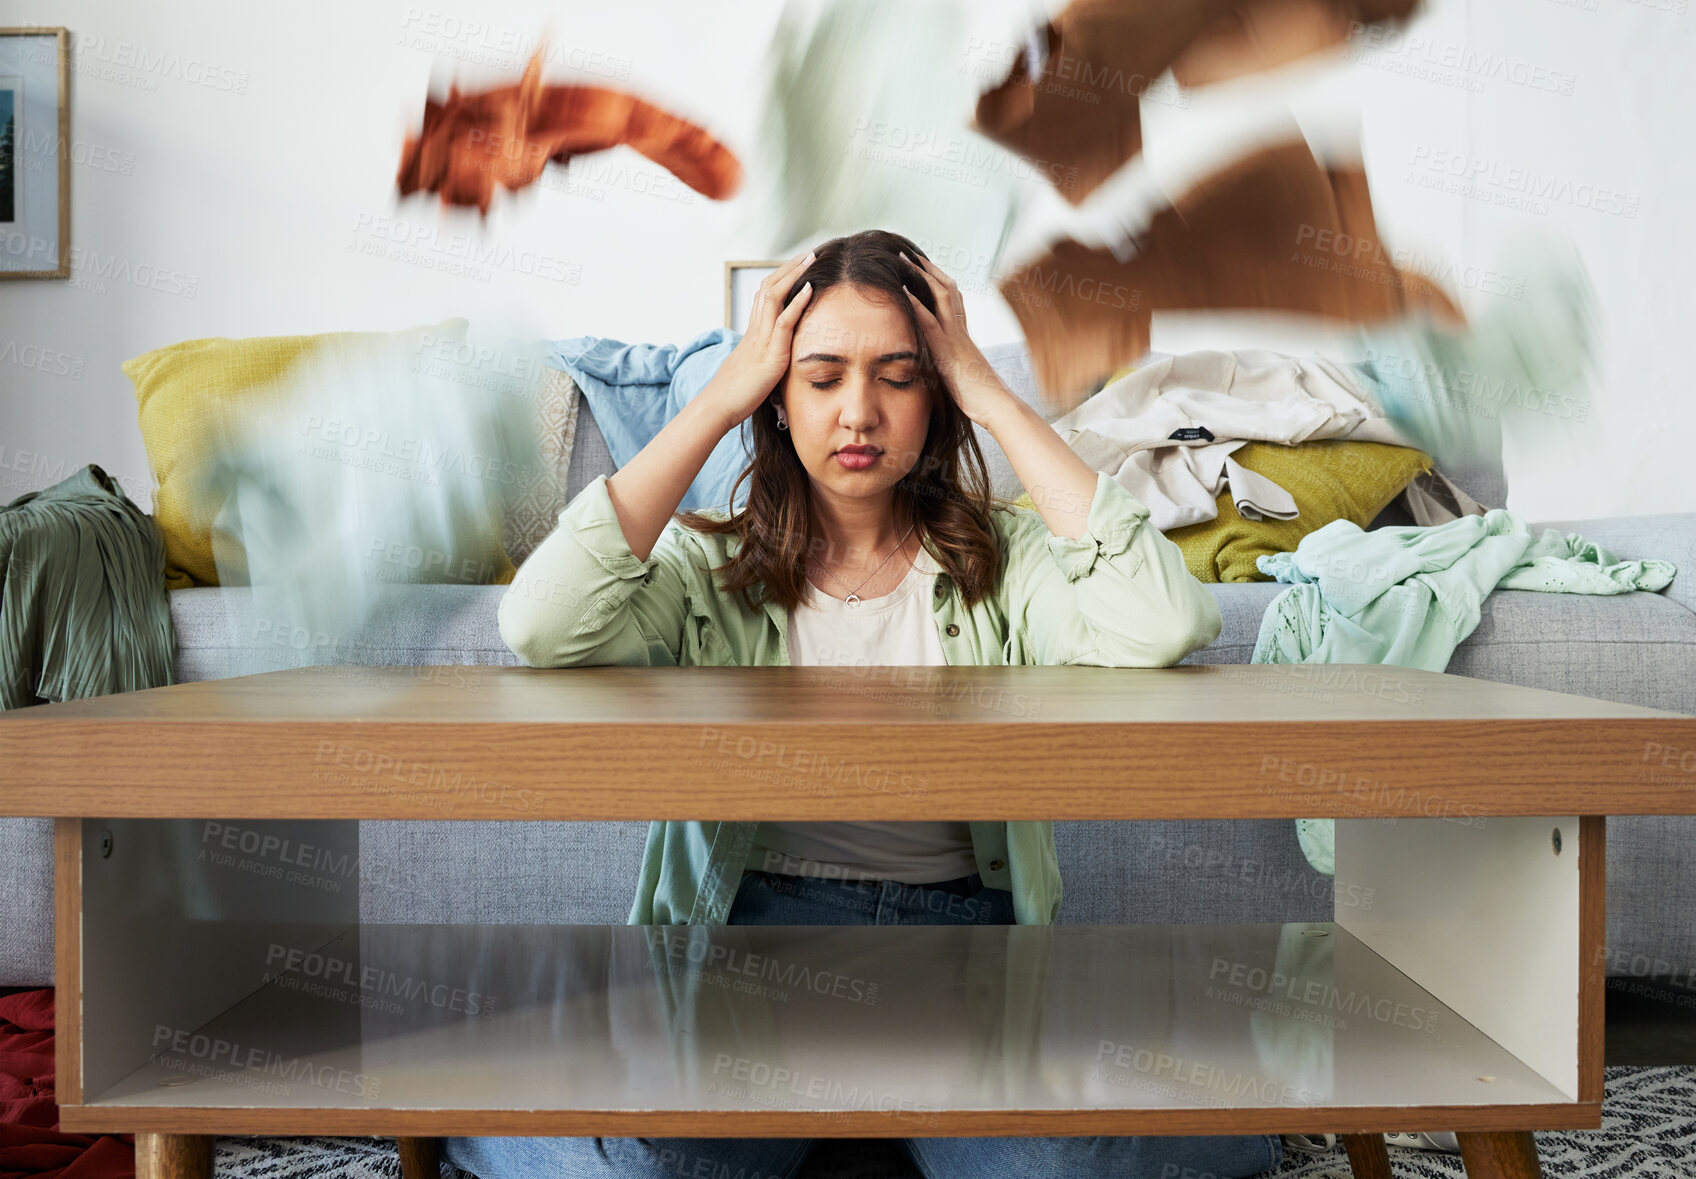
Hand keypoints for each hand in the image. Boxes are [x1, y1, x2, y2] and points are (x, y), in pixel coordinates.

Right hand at [704, 248, 816, 427]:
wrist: (718, 408)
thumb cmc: (734, 395)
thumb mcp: (753, 370)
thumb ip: (764, 360)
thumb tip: (774, 361)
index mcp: (753, 334)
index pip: (765, 296)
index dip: (781, 278)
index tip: (798, 266)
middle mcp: (756, 330)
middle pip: (769, 287)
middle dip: (789, 268)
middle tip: (807, 252)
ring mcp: (761, 340)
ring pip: (774, 296)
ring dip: (794, 274)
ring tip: (810, 258)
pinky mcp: (770, 355)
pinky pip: (783, 322)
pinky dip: (797, 302)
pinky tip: (809, 288)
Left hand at [899, 251, 1017, 429]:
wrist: (998, 405)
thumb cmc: (982, 396)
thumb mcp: (963, 374)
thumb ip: (954, 363)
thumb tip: (946, 365)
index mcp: (964, 336)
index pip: (953, 301)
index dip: (938, 282)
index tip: (924, 268)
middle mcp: (961, 330)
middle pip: (948, 289)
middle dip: (930, 270)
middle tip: (912, 254)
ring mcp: (955, 337)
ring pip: (941, 296)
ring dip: (921, 276)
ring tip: (905, 259)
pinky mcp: (948, 350)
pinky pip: (931, 321)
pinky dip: (916, 303)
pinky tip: (903, 290)